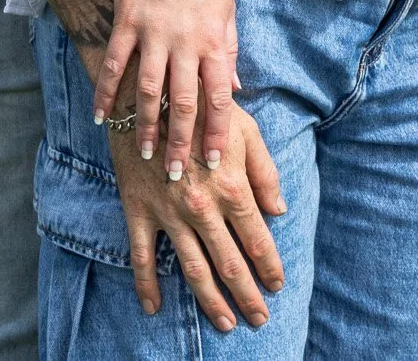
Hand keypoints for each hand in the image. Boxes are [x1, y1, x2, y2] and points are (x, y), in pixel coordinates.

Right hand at [93, 0, 240, 179]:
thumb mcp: (226, 11)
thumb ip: (228, 51)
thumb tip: (236, 91)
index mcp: (213, 42)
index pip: (219, 97)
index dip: (217, 132)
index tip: (215, 161)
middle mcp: (184, 43)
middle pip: (182, 103)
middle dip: (180, 142)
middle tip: (176, 174)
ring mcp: (153, 34)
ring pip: (148, 90)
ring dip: (145, 125)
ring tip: (144, 153)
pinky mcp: (126, 23)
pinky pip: (115, 64)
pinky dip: (106, 92)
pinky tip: (100, 117)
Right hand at [108, 103, 285, 332]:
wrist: (145, 93)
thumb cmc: (202, 109)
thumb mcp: (244, 130)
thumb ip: (264, 172)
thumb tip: (279, 209)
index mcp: (231, 186)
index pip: (257, 238)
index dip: (270, 266)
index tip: (278, 285)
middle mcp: (201, 206)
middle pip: (228, 262)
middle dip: (247, 295)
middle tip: (260, 320)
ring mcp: (168, 211)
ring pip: (192, 268)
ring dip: (211, 301)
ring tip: (225, 323)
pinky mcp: (138, 209)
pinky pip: (141, 256)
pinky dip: (147, 285)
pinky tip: (154, 308)